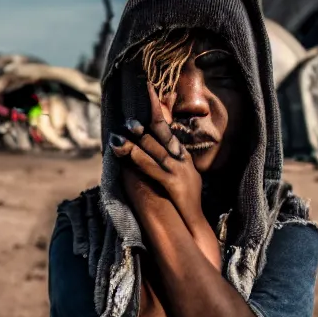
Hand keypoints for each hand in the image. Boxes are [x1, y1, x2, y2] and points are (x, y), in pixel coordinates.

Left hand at [110, 82, 205, 233]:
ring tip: (123, 127)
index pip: (168, 128)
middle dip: (149, 114)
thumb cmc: (182, 204)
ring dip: (138, 137)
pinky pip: (154, 168)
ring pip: (156, 149)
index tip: (148, 90)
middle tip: (136, 97)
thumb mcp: (178, 178)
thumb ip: (167, 163)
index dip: (158, 108)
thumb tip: (150, 151)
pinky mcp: (174, 184)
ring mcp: (179, 171)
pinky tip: (127, 151)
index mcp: (181, 157)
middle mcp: (181, 159)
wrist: (194, 226)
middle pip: (163, 132)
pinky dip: (139, 158)